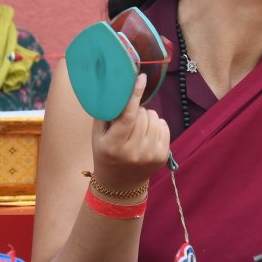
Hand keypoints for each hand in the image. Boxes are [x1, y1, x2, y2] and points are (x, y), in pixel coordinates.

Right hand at [90, 73, 169, 192]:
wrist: (120, 183)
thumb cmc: (106, 153)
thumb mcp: (98, 135)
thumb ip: (106, 112)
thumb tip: (115, 86)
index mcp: (114, 145)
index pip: (128, 116)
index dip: (135, 95)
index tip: (141, 78)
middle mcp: (133, 152)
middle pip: (142, 115)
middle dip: (137, 110)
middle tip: (130, 117)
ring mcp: (150, 155)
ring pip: (154, 118)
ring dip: (147, 117)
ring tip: (138, 126)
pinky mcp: (162, 156)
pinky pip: (164, 126)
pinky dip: (156, 124)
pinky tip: (148, 132)